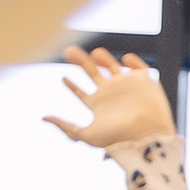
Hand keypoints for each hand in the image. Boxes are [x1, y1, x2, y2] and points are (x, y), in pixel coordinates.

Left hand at [46, 48, 172, 149]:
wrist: (146, 135)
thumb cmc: (118, 137)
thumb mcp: (86, 134)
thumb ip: (65, 126)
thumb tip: (43, 118)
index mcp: (98, 105)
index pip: (82, 93)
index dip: (71, 86)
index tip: (62, 78)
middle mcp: (111, 94)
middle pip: (92, 72)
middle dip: (79, 61)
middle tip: (67, 51)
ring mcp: (127, 86)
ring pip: (112, 66)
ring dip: (102, 57)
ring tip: (94, 53)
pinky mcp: (144, 81)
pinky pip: (138, 66)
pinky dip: (132, 60)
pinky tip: (125, 59)